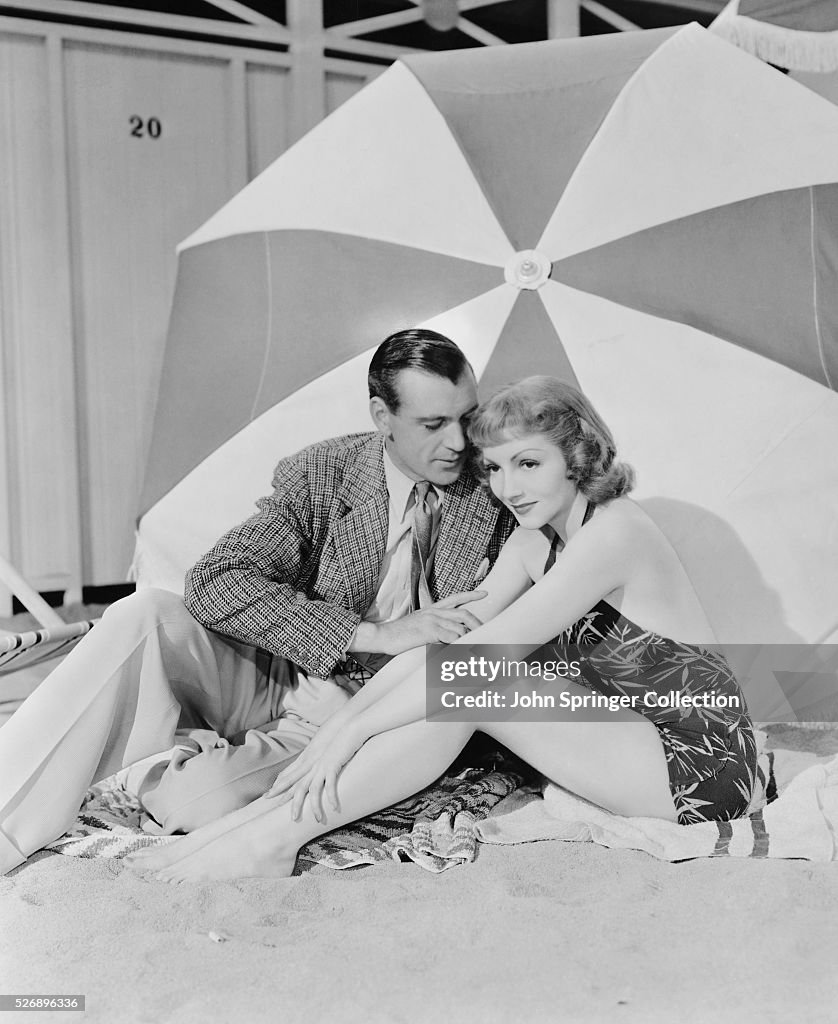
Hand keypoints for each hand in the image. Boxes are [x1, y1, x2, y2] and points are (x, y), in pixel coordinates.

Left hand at [266, 721, 366, 822]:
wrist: (348, 726)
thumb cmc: (338, 736)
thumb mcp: (323, 746)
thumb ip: (317, 756)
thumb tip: (314, 763)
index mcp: (308, 760)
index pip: (290, 775)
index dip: (279, 785)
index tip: (268, 794)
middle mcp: (312, 764)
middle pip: (297, 785)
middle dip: (288, 800)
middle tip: (289, 816)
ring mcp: (321, 765)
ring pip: (312, 789)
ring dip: (314, 806)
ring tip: (318, 819)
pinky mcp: (333, 765)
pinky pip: (330, 785)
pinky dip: (331, 797)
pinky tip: (334, 807)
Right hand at [367, 590, 485, 654]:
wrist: (382, 635)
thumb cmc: (398, 634)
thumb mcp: (418, 626)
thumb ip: (433, 628)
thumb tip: (446, 636)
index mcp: (432, 609)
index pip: (456, 598)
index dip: (471, 595)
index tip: (485, 593)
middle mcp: (434, 612)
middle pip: (464, 613)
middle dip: (477, 624)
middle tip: (486, 633)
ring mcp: (432, 620)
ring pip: (460, 627)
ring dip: (470, 638)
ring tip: (476, 648)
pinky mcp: (429, 630)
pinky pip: (451, 637)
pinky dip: (460, 644)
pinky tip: (463, 650)